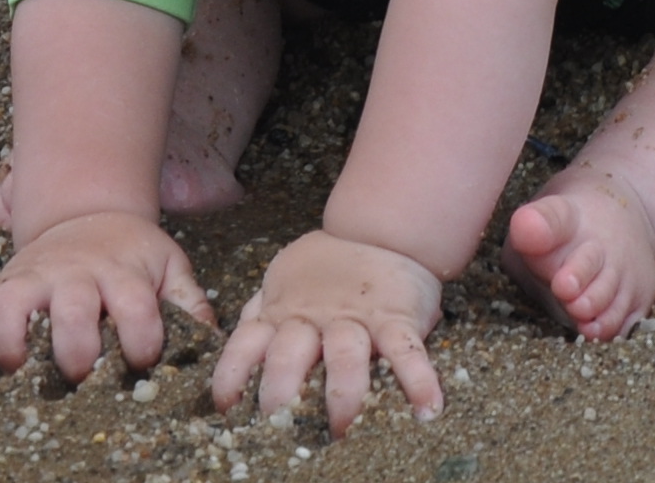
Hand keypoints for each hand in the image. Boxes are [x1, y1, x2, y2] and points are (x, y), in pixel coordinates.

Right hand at [0, 206, 206, 383]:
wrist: (89, 212)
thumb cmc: (133, 253)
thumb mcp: (169, 266)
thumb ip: (189, 302)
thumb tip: (209, 344)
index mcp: (121, 273)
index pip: (136, 305)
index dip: (141, 337)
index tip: (142, 360)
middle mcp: (75, 275)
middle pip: (72, 307)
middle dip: (74, 344)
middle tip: (77, 373)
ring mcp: (34, 277)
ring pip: (11, 302)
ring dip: (9, 334)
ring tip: (14, 366)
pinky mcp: (3, 283)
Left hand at [210, 229, 444, 434]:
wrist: (382, 228)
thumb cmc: (328, 266)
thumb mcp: (284, 282)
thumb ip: (261, 312)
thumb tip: (233, 348)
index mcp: (282, 312)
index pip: (246, 344)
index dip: (232, 375)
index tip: (226, 407)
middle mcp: (313, 318)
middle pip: (290, 354)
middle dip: (281, 390)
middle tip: (280, 422)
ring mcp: (357, 319)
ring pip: (345, 356)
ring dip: (343, 392)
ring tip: (343, 426)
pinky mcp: (397, 319)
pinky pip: (407, 351)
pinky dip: (419, 380)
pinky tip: (428, 409)